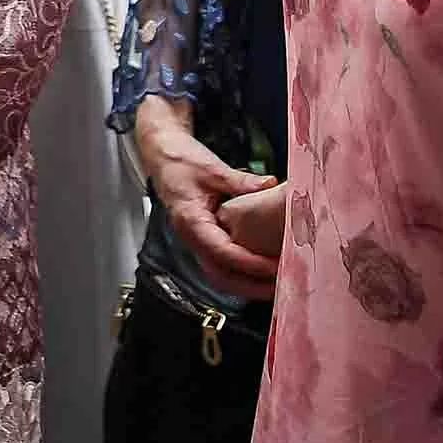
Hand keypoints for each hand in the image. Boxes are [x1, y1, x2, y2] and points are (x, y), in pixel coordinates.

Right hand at [133, 96, 278, 296]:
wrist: (161, 154)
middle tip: (281, 288)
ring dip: (246, 283)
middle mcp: (191, 236)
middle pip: (219, 274)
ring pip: (219, 273)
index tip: (274, 267)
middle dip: (249, 286)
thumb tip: (270, 185)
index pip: (222, 252)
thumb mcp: (212, 169)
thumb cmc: (179, 161)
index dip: (249, 263)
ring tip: (275, 285)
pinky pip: (221, 263)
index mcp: (191, 221)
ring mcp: (196, 239)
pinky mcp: (203, 237)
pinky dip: (240, 272)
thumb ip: (241, 182)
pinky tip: (261, 270)